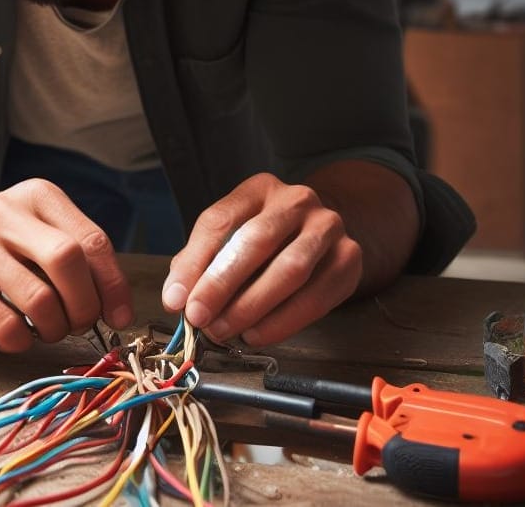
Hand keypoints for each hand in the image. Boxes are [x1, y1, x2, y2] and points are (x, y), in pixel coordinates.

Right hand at [0, 179, 132, 351]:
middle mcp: (5, 213)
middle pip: (68, 261)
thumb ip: (77, 259)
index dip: (113, 286)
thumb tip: (118, 308)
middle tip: (79, 323)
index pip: (92, 241)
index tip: (119, 316)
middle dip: (84, 305)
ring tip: (48, 330)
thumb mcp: (36, 231)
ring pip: (39, 299)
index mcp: (37, 196)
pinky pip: (5, 324)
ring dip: (54, 328)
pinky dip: (21, 341)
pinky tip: (18, 336)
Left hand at [161, 173, 361, 345]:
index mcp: (258, 189)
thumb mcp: (228, 238)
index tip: (175, 299)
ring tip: (223, 331)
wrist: (322, 235)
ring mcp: (328, 228)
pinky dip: (282, 322)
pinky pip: (316, 296)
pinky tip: (256, 334)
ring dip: (251, 307)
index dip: (194, 263)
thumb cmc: (263, 242)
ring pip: (290, 270)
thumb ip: (199, 262)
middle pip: (257, 241)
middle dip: (222, 284)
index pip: (220, 220)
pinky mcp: (349, 259)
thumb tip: (176, 298)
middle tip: (198, 318)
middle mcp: (297, 201)